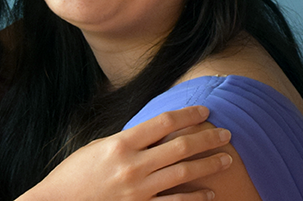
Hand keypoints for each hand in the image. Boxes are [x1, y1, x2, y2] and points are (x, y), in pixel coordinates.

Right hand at [20, 106, 234, 200]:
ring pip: (183, 174)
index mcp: (120, 144)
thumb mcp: (99, 148)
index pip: (163, 122)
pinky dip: (195, 198)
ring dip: (208, 165)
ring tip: (226, 159)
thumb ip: (129, 140)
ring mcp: (137, 191)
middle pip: (180, 147)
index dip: (188, 114)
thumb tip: (157, 129)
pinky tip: (209, 194)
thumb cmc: (75, 174)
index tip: (205, 110)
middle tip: (227, 133)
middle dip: (208, 138)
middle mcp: (132, 166)